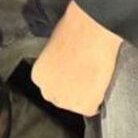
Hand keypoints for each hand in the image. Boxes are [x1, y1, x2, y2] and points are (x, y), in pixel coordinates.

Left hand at [31, 0, 122, 116]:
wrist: (90, 30)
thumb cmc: (74, 31)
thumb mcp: (55, 48)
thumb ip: (56, 64)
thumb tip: (64, 67)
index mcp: (39, 75)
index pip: (50, 86)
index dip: (63, 80)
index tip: (71, 75)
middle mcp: (48, 91)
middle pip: (61, 98)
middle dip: (71, 89)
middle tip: (83, 77)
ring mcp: (66, 100)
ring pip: (77, 104)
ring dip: (84, 95)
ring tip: (92, 77)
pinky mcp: (84, 105)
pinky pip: (93, 108)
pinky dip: (98, 99)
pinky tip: (98, 83)